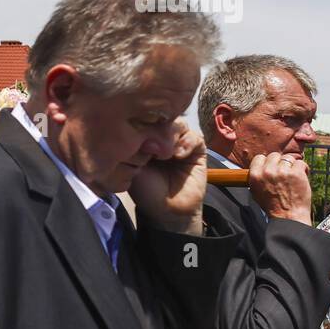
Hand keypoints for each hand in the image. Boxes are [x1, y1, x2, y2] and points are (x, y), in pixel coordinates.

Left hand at [128, 118, 206, 233]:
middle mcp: (162, 137)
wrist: (167, 210)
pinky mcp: (197, 150)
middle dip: (156, 128)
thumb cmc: (146, 190)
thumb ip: (135, 146)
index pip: (145, 118)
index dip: (141, 122)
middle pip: (162, 118)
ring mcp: (180, 142)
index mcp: (145, 137)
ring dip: (171, 135)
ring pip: (179, 124)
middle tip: (149, 145)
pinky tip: (178, 155)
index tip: (134, 136)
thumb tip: (139, 128)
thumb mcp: (132, 166)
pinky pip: (195, 137)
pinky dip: (187, 142)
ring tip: (164, 154)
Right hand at [248, 152, 311, 223]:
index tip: (272, 167)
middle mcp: (268, 172)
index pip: (259, 158)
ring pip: (288, 158)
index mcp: (255, 176)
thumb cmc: (273, 207)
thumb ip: (257, 178)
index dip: (266, 162)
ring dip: (291, 165)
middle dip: (279, 163)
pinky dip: (303, 169)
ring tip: (293, 175)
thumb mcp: (256, 192)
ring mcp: (283, 172)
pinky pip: (301, 163)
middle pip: (274, 156)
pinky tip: (302, 176)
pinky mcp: (296, 173)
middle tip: (284, 172)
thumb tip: (261, 168)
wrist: (288, 217)